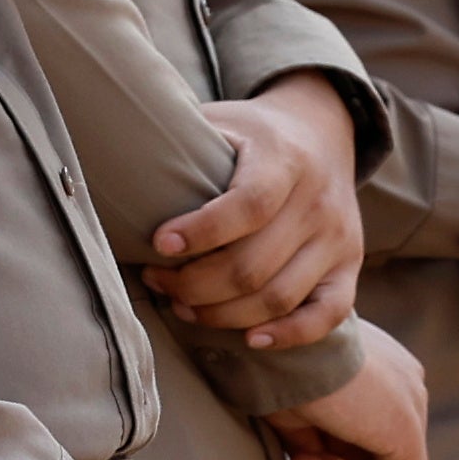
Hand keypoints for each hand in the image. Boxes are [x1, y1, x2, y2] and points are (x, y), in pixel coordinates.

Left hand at [149, 86, 365, 344]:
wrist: (321, 134)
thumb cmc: (249, 133)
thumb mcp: (218, 119)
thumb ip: (179, 137)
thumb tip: (109, 157)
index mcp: (284, 159)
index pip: (249, 205)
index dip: (201, 232)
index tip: (157, 245)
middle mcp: (318, 201)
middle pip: (255, 264)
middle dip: (194, 283)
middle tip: (157, 280)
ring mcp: (338, 238)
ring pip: (280, 297)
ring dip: (223, 313)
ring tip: (182, 304)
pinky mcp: (349, 267)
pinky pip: (327, 315)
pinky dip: (289, 335)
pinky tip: (249, 340)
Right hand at [268, 318, 429, 459]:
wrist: (280, 343)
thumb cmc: (276, 363)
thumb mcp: (294, 402)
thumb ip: (315, 434)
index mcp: (381, 367)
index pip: (365, 429)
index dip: (326, 451)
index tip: (295, 448)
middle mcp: (406, 384)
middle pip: (378, 451)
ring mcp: (413, 408)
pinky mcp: (409, 436)